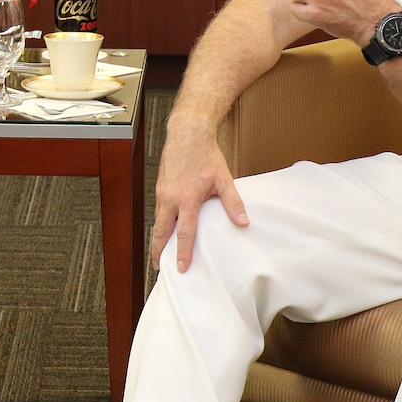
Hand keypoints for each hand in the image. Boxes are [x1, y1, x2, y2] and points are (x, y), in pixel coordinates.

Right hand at [150, 127, 247, 272]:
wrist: (187, 134)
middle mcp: (170, 198)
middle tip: (160, 267)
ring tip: (159, 252)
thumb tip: (244, 222)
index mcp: (187, 199)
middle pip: (161, 231)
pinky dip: (159, 223)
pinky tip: (164, 228)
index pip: (184, 232)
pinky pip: (158, 211)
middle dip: (159, 251)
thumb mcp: (223, 179)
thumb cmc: (206, 156)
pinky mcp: (160, 188)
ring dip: (157, 238)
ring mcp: (162, 193)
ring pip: (157, 221)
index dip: (182, 252)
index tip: (181, 267)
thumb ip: (233, 203)